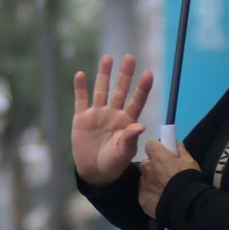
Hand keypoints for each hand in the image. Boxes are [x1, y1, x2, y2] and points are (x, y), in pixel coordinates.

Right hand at [72, 54, 153, 186]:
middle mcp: (114, 113)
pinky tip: (80, 75)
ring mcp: (98, 114)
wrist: (94, 171)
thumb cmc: (113, 163)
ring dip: (104, 75)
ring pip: (101, 90)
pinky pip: (81, 100)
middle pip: (120, 90)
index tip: (148, 74)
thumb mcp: (123, 153)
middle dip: (125, 74)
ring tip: (107, 59)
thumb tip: (140, 125)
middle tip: (130, 57)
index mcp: (127, 121)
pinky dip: (80, 88)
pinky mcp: (81, 118)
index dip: (142, 88)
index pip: (136, 101)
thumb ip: (130, 138)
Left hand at [139, 139, 200, 217]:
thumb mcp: (190, 163)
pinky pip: (143, 192)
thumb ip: (181, 151)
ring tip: (162, 188)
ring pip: (144, 178)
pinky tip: (159, 198)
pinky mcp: (141, 198)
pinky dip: (149, 193)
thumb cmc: (189, 180)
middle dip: (152, 165)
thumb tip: (177, 143)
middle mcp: (147, 168)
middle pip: (145, 162)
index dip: (156, 148)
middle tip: (164, 172)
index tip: (162, 153)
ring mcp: (143, 184)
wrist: (186, 205)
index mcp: (158, 157)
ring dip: (150, 180)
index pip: (149, 144)